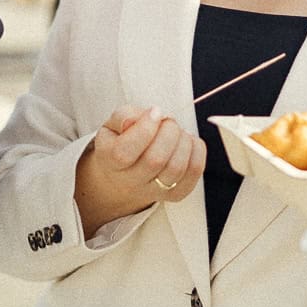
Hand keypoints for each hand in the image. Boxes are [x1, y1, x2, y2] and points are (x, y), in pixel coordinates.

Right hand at [75, 105, 205, 232]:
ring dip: (183, 141)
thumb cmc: (119, 144)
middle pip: (155, 160)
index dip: (144, 128)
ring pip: (176, 168)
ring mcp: (155, 191)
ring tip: (177, 131)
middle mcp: (131, 181)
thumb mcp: (111, 125)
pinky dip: (197, 150)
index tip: (154, 112)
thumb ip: (125, 116)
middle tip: (167, 121)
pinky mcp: (176, 194)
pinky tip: (187, 142)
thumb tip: (150, 116)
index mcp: (109, 161)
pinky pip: (194, 172)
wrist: (120, 180)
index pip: (125, 152)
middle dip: (168, 131)